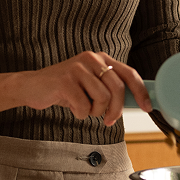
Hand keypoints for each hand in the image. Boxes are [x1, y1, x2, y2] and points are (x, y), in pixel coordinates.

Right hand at [18, 51, 151, 125]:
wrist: (32, 87)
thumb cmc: (65, 89)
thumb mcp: (90, 85)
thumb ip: (110, 88)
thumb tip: (136, 101)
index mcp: (101, 58)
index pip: (129, 73)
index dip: (140, 91)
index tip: (148, 107)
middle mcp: (91, 59)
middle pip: (117, 89)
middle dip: (116, 110)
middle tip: (109, 120)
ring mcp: (77, 68)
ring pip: (102, 99)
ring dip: (94, 111)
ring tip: (83, 107)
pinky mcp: (65, 80)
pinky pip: (84, 106)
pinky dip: (80, 113)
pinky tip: (71, 106)